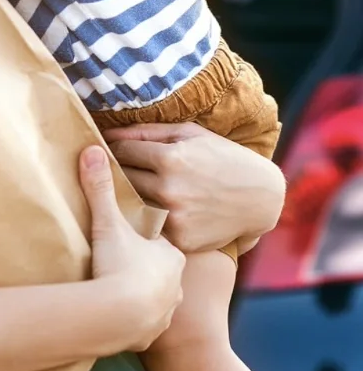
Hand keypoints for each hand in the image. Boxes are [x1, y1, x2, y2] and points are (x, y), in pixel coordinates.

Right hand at [79, 146, 184, 351]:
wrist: (120, 318)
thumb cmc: (120, 266)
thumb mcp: (108, 223)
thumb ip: (101, 188)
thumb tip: (93, 150)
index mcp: (171, 254)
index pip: (160, 241)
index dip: (144, 238)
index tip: (128, 236)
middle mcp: (176, 283)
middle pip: (160, 270)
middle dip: (145, 267)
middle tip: (123, 261)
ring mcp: (166, 311)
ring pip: (158, 297)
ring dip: (142, 294)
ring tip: (121, 289)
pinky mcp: (152, 334)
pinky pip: (147, 323)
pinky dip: (136, 319)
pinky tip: (121, 314)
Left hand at [104, 122, 285, 252]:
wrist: (262, 199)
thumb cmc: (223, 157)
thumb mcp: (189, 134)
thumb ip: (147, 131)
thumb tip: (108, 134)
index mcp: (170, 158)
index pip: (120, 152)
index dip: (114, 149)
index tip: (112, 150)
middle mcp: (169, 189)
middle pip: (122, 178)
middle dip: (119, 171)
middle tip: (118, 169)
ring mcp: (175, 217)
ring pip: (131, 203)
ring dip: (130, 195)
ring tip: (137, 188)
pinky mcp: (181, 239)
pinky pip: (150, 226)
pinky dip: (149, 218)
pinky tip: (157, 210)